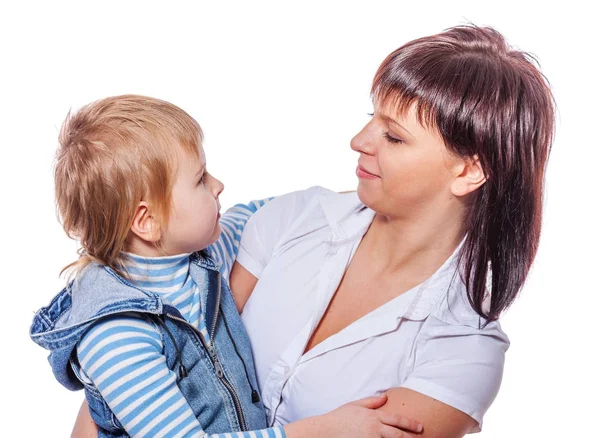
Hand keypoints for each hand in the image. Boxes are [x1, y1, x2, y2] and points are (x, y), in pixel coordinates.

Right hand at [284, 393, 422, 437]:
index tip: (420, 427)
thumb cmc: (340, 417)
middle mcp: (374, 429)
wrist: (325, 431)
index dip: (410, 424)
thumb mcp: (355, 405)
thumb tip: (385, 397)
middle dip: (411, 437)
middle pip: (398, 435)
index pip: (396, 420)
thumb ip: (372, 401)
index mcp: (373, 416)